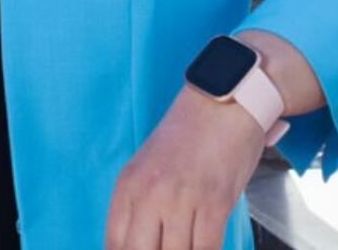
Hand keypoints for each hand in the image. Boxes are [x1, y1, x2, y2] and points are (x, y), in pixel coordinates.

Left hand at [104, 84, 266, 249]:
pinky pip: (206, 249)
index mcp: (129, 183)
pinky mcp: (214, 202)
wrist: (223, 102)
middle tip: (167, 248)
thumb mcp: (149, 166)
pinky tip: (206, 245)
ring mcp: (181, 198)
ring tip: (187, 244)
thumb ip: (140, 206)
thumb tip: (137, 245)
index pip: (114, 244)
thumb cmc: (188, 135)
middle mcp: (150, 192)